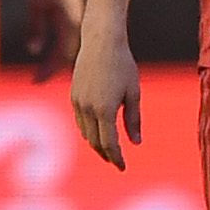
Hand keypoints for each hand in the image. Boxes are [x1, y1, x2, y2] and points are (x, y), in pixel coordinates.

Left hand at [27, 0, 85, 82]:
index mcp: (70, 24)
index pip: (61, 56)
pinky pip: (71, 36)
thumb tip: (34, 51)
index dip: (48, 70)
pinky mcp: (77, 13)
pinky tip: (54, 49)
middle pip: (69, 54)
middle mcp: (79, 24)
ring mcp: (80, 18)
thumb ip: (36, 29)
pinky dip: (62, 47)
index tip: (35, 81)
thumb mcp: (37, 6)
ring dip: (58, 58)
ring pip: (71, 46)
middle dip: (53, 68)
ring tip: (45, 68)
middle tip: (38, 79)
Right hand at [70, 27, 139, 169]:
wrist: (101, 42)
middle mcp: (88, 109)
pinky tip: (96, 133)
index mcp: (105, 110)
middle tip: (117, 162)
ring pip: (85, 133)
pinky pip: (79, 121)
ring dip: (96, 144)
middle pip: (95, 142)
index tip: (123, 167)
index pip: (109, 143)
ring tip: (108, 150)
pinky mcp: (73, 96)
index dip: (117, 158)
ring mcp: (77, 102)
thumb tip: (136, 142)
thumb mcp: (133, 92)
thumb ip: (133, 119)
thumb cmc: (123, 65)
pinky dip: (88, 131)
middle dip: (106, 154)